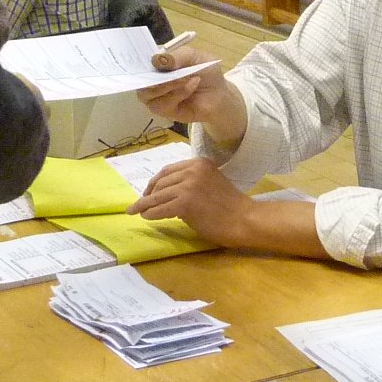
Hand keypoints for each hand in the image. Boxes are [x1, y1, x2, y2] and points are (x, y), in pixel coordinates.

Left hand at [129, 157, 249, 245]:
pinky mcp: (185, 202)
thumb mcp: (211, 183)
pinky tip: (146, 217)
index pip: (169, 170)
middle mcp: (192, 170)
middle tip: (140, 204)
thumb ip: (192, 182)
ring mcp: (188, 185)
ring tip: (136, 211)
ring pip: (158, 195)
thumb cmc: (231, 206)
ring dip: (144, 204)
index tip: (148, 191)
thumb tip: (168, 194)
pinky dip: (151, 213)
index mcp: (199, 163)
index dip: (155, 182)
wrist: (244, 219)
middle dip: (148, 193)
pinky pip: (160, 208)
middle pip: (161, 181)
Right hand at [136, 46, 238, 134]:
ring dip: (168, 85)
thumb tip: (156, 60)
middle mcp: (152, 80)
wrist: (219, 94)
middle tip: (172, 70)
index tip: (145, 58)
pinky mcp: (164, 110)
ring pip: (148, 93)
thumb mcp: (195, 57)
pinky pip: (162, 104)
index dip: (136, 60)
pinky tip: (191, 87)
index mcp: (157, 63)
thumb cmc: (206, 72)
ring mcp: (156, 96)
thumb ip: (177, 56)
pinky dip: (178, 94)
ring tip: (186, 79)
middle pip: (139, 79)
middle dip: (154, 75)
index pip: (138, 61)